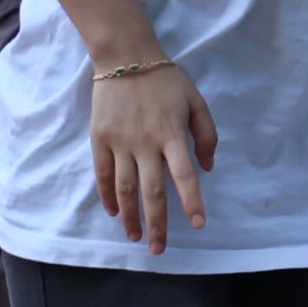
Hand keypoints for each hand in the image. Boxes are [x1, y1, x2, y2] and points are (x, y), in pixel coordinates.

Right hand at [89, 58, 215, 251]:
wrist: (125, 57)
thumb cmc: (165, 80)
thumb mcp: (196, 101)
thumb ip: (206, 135)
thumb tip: (207, 168)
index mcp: (171, 134)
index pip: (184, 176)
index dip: (191, 202)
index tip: (198, 224)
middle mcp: (145, 142)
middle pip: (151, 192)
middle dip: (157, 224)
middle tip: (159, 249)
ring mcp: (120, 142)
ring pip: (125, 188)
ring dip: (130, 217)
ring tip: (135, 237)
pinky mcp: (100, 138)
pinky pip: (103, 173)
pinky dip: (108, 195)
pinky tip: (114, 212)